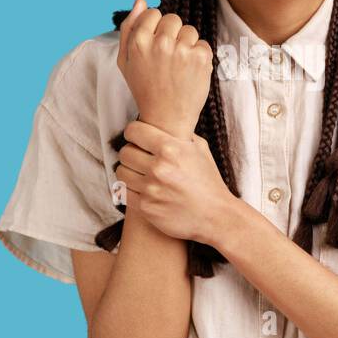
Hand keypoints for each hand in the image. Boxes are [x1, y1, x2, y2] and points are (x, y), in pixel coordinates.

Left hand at [113, 119, 234, 243]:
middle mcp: (159, 168)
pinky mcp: (146, 208)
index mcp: (170, 149)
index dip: (133, 133)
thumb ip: (179, 134)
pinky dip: (131, 190)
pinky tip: (142, 188)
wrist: (216, 215)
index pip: (133, 131)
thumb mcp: (199, 149)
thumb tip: (162, 122)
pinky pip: (124, 192)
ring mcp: (151, 189)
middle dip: (130, 153)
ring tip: (139, 173)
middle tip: (139, 157)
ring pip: (121, 172)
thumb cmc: (208, 180)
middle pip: (124, 152)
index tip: (136, 138)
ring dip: (129, 172)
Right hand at [116, 0, 213, 136]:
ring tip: (178, 66)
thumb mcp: (125, 59)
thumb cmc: (144, 87)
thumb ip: (130, 26)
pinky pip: (203, 43)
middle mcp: (160, 43)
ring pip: (189, 30)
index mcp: (138, 41)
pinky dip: (199, 56)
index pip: (153, 12)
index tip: (155, 46)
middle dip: (172, 34)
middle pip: (173, 18)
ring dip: (186, 44)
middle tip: (167, 58)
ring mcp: (182, 50)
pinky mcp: (201, 57)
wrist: (165, 118)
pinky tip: (189, 71)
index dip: (155, 28)